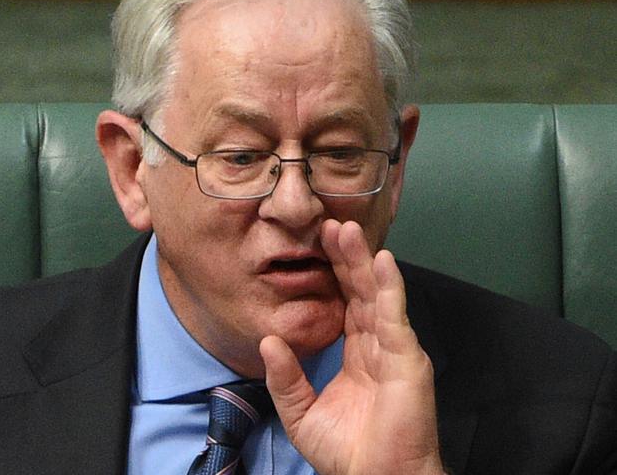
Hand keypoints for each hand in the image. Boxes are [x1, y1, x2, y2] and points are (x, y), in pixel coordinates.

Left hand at [260, 219, 443, 474]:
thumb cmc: (348, 453)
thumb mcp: (302, 413)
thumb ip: (285, 378)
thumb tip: (268, 340)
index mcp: (357, 354)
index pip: (345, 302)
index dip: (333, 274)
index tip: (318, 244)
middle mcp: (378, 345)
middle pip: (361, 291)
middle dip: (347, 257)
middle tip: (332, 224)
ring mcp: (395, 349)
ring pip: (378, 295)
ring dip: (364, 261)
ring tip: (347, 230)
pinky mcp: (407, 360)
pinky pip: (396, 317)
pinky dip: (390, 288)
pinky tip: (382, 261)